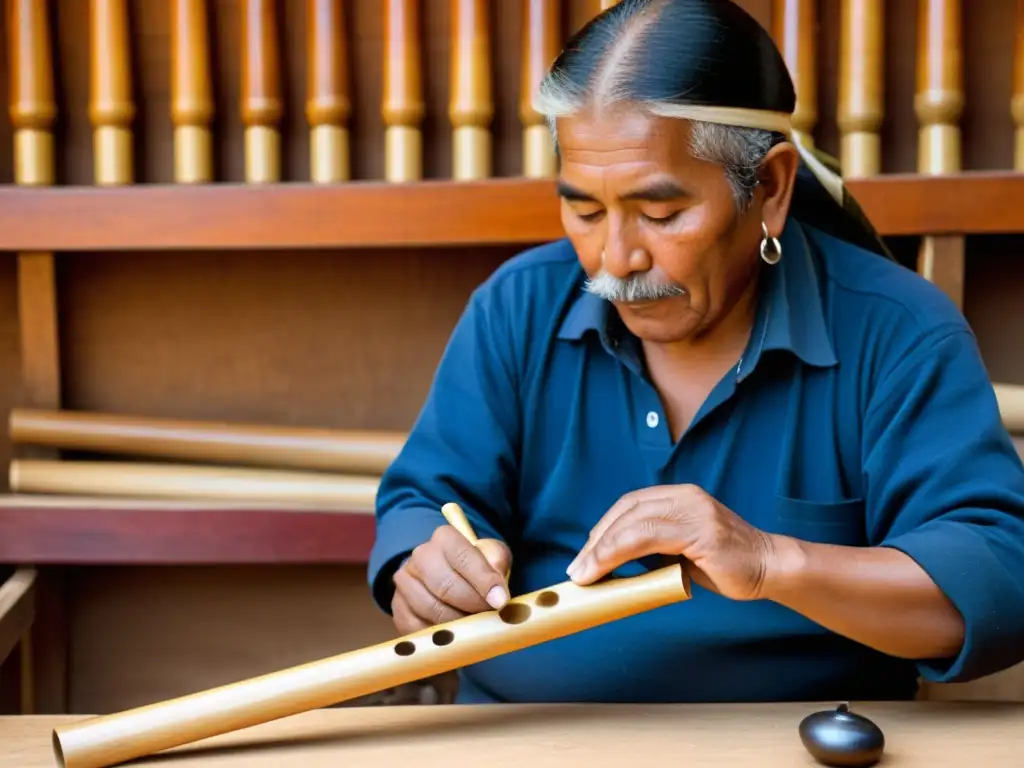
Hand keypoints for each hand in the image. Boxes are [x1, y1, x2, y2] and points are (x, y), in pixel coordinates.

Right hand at [391, 524, 511, 634]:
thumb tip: (497, 589)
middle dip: (472, 605)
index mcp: (445, 538)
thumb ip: (498, 564)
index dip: (483, 581)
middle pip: (445, 586)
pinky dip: (440, 636)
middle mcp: (420, 556)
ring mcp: (405, 583)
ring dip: (458, 623)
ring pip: (431, 609)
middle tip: (490, 617)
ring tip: (476, 626)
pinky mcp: (399, 609)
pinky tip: (456, 634)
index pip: (463, 558)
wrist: (449, 577)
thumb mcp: (492, 556)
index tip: (500, 602)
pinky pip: (418, 628)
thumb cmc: (476, 568)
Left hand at [566, 484, 777, 600]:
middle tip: (577, 570)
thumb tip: (611, 562)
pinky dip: (621, 552)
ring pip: (634, 523)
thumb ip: (652, 546)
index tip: (585, 556)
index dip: (603, 530)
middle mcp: (685, 496)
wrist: (768, 568)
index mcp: (679, 496)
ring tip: (585, 574)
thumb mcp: (680, 549)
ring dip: (602, 550)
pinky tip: (607, 568)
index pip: (629, 506)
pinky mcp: (702, 533)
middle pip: (626, 511)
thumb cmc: (723, 564)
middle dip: (597, 541)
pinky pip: (650, 538)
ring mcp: (694, 512)